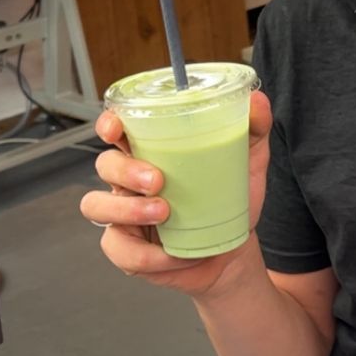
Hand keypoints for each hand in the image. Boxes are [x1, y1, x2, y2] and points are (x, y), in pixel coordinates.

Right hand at [78, 90, 272, 296]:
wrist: (233, 253)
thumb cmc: (229, 203)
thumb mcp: (247, 163)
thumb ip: (253, 130)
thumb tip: (257, 100)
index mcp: (150, 153)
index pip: (116, 130)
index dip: (109, 124)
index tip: (116, 128)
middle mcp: (129, 182)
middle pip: (105, 164)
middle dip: (125, 170)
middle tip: (158, 180)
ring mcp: (124, 215)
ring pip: (97, 206)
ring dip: (127, 210)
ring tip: (164, 213)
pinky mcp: (128, 249)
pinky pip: (119, 250)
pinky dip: (147, 254)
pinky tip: (171, 253)